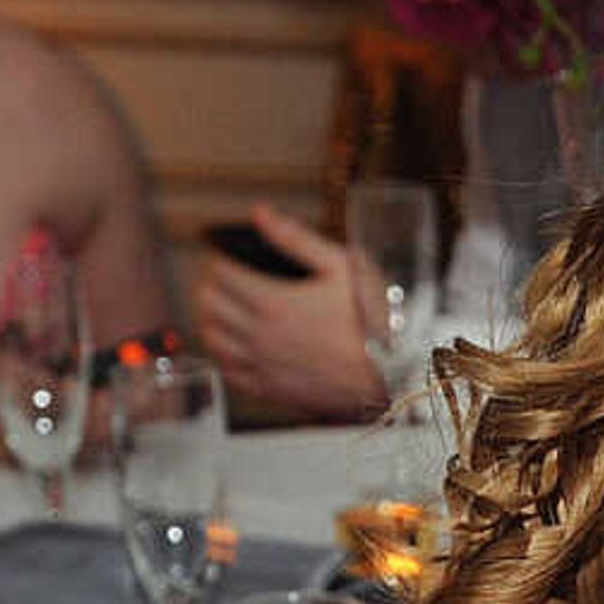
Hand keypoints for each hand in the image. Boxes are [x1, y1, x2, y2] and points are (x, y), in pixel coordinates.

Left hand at [188, 205, 391, 421]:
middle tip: (222, 276)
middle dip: (210, 282)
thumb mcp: (343, 267)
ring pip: (212, 337)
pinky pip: (228, 371)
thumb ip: (296, 238)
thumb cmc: (376, 323)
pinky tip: (233, 345)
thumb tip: (261, 214)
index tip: (224, 252)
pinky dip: (222, 354)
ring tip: (224, 308)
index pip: (220, 271)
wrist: (395, 377)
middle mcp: (260, 335)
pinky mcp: (271, 389)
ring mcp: (263, 365)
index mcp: (273, 301)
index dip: (217, 256)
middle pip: (209, 302)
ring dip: (211, 317)